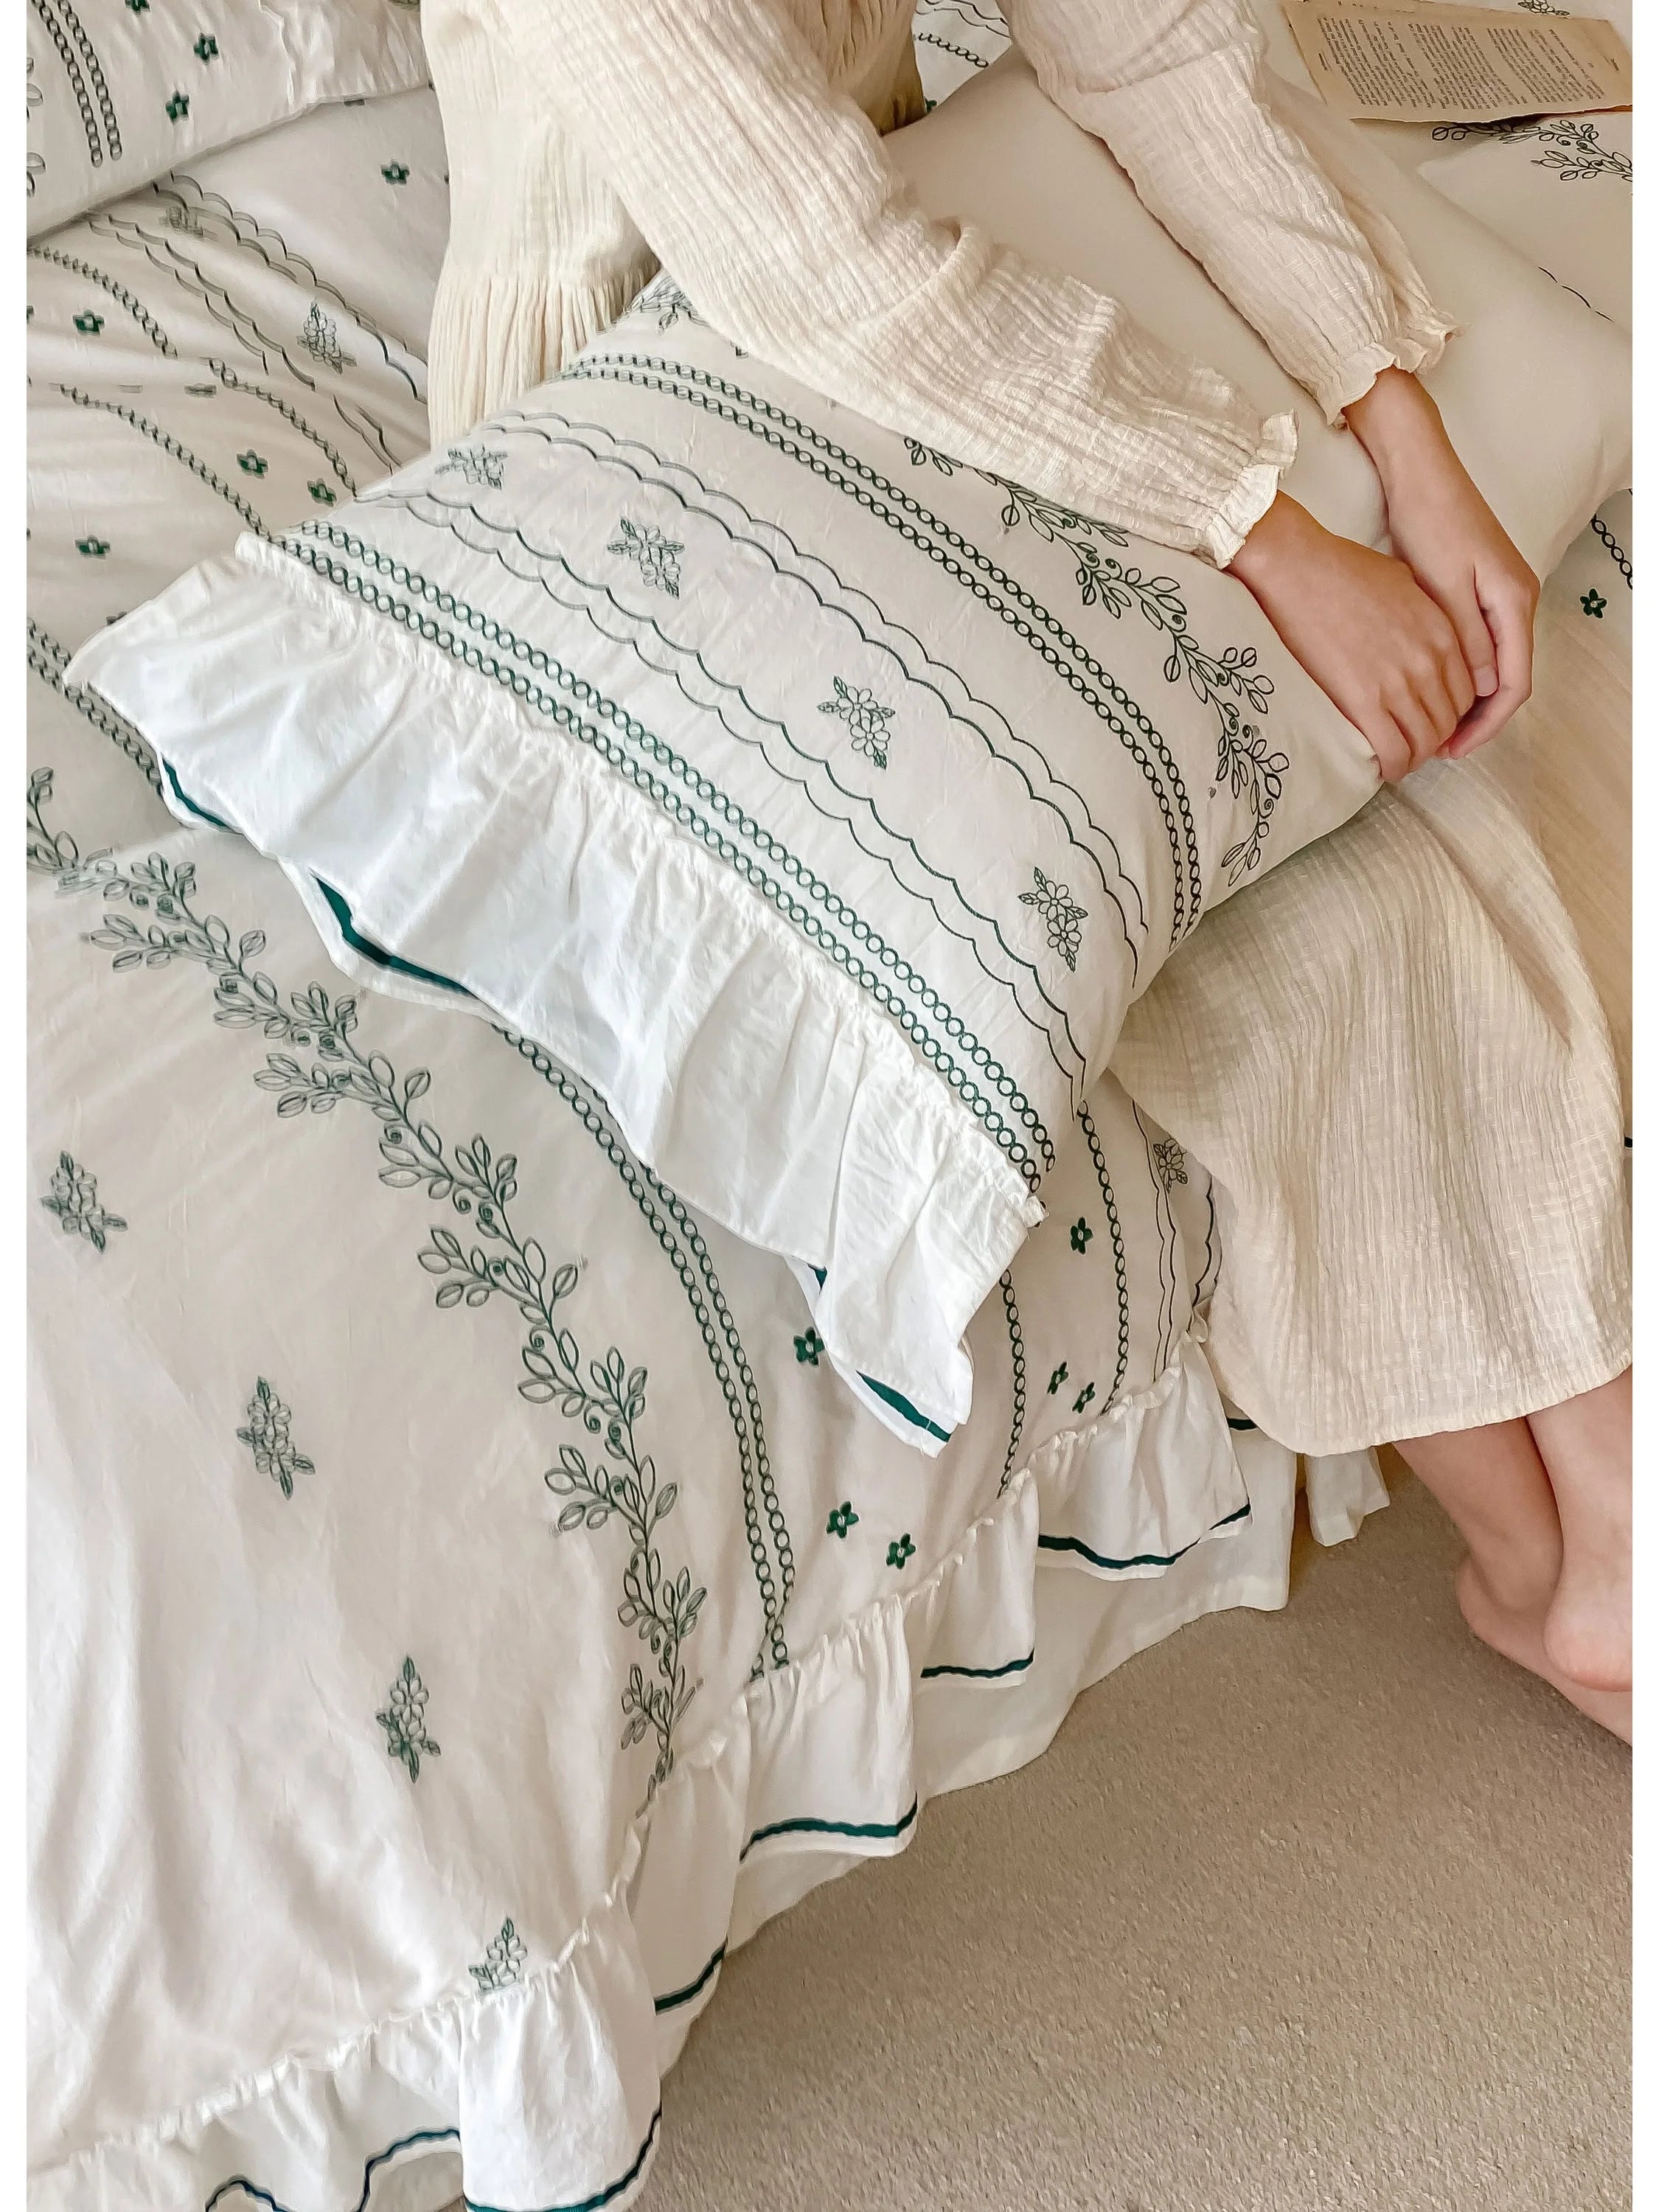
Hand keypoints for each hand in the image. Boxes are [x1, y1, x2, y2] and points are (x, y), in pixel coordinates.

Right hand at [1228, 492, 1474, 782]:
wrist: (1300, 570)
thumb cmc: (1343, 570)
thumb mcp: (1405, 584)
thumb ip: (1425, 618)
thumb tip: (1422, 639)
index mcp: (1443, 634)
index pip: (1466, 693)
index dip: (1450, 714)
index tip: (1429, 721)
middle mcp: (1429, 662)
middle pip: (1448, 722)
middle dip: (1433, 739)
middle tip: (1411, 744)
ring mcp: (1399, 684)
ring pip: (1424, 742)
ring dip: (1414, 756)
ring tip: (1397, 757)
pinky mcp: (1365, 701)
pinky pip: (1394, 751)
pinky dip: (1394, 766)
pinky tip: (1383, 767)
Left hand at [1344, 368, 1538, 758]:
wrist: (1421, 474)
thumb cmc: (1430, 524)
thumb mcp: (1446, 589)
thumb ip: (1469, 640)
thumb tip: (1484, 688)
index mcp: (1514, 601)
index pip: (1514, 683)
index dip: (1487, 723)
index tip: (1454, 748)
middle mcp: (1517, 599)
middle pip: (1509, 677)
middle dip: (1479, 717)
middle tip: (1441, 746)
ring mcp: (1502, 592)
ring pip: (1495, 662)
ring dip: (1470, 697)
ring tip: (1434, 725)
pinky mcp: (1482, 586)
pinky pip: (1483, 642)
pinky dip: (1464, 671)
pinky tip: (1435, 686)